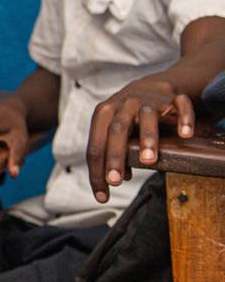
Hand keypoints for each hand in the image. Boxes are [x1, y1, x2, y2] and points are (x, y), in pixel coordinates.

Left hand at [86, 78, 194, 203]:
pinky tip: (185, 135)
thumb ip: (112, 152)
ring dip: (147, 138)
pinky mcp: (172, 99)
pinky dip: (183, 119)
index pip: (95, 145)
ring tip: (148, 160)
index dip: (96, 171)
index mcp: (103, 114)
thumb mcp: (114, 130)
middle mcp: (124, 105)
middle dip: (114, 156)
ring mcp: (149, 101)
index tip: (102, 195)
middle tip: (115, 181)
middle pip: (116, 130)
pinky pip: (179, 106)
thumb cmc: (128, 116)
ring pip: (147, 117)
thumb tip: (117, 178)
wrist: (151, 87)